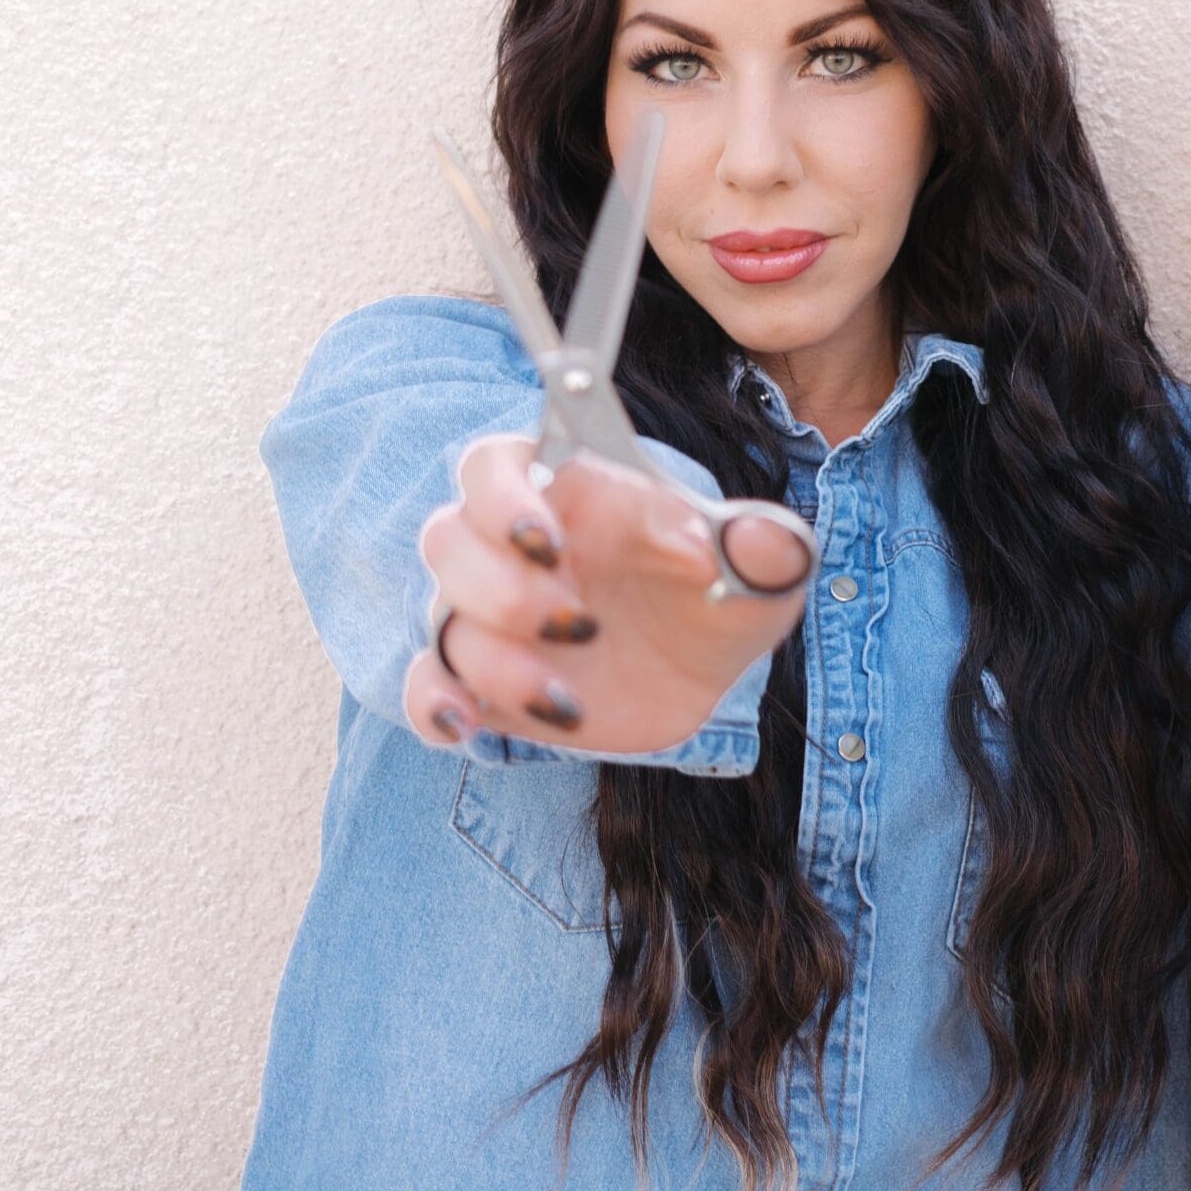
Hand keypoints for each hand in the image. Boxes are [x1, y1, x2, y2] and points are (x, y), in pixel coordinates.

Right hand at [402, 434, 811, 753]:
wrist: (709, 666)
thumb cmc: (721, 588)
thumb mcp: (762, 569)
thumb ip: (766, 548)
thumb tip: (760, 540)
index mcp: (571, 493)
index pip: (494, 466)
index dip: (502, 498)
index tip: (547, 538)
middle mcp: (513, 548)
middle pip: (448, 541)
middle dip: (500, 588)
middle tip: (579, 621)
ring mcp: (491, 616)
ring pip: (442, 620)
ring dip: (493, 664)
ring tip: (564, 701)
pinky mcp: (487, 682)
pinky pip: (425, 686)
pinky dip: (431, 705)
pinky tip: (467, 724)